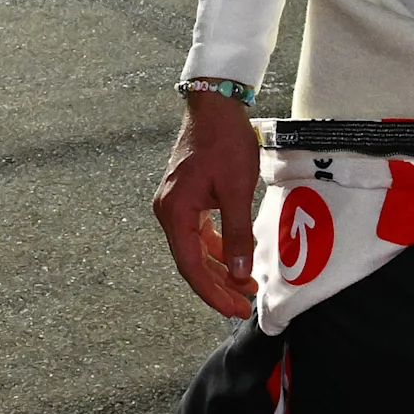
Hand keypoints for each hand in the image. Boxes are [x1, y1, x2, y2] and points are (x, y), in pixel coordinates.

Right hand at [152, 89, 262, 318]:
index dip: (213, 292)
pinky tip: (235, 256)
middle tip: (244, 304)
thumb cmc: (225, 142)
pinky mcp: (186, 196)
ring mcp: (175, 204)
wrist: (215, 105)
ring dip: (219, 268)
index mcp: (175, 212)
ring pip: (195, 248)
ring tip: (246, 285)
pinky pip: (199, 232)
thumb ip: (237, 233)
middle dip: (219, 285)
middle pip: (191, 261)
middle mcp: (168, 211)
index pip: (191, 266)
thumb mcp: (237, 190)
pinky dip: (217, 247)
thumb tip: (239, 273)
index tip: (235, 308)